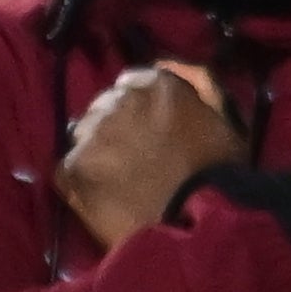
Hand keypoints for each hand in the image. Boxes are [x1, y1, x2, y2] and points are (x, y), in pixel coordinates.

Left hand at [56, 64, 243, 254]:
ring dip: (96, 150)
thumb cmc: (219, 174)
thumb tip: (164, 64)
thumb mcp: (224, 117)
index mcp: (157, 85)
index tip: (146, 129)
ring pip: (83, 135)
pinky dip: (80, 179)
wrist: (199, 227)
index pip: (132, 83)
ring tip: (119, 180)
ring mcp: (92, 135)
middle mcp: (119, 102)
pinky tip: (103, 196)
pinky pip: (67, 167)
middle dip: (115, 127)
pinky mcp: (72, 168)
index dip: (139, 108)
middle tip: (133, 158)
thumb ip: (198, 82)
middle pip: (104, 107)